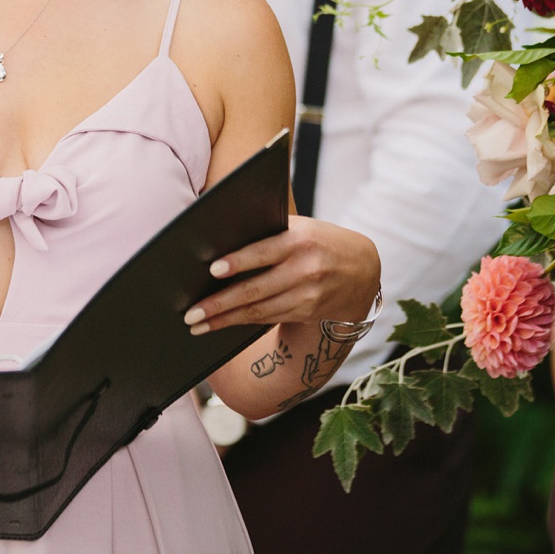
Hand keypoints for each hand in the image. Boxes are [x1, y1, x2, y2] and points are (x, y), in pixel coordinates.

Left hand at [184, 217, 379, 334]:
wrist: (363, 270)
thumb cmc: (320, 241)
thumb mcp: (303, 228)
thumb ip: (271, 232)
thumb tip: (223, 238)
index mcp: (301, 240)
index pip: (264, 252)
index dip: (238, 262)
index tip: (212, 270)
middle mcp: (306, 269)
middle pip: (256, 289)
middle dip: (220, 303)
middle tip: (191, 313)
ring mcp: (308, 295)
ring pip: (259, 310)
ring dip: (225, 320)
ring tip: (197, 325)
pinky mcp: (307, 312)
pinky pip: (269, 318)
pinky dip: (243, 322)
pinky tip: (221, 325)